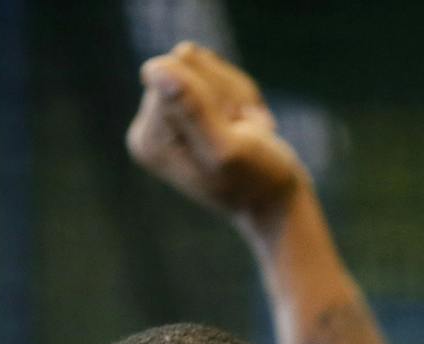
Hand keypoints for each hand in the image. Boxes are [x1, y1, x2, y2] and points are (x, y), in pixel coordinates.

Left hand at [127, 42, 308, 233]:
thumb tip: (152, 69)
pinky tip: (247, 123)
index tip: (235, 140)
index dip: (216, 101)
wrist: (275, 200)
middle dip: (227, 97)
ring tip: (247, 133)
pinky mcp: (185, 103)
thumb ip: (192, 108)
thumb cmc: (256, 180)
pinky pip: (214, 68)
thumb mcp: (226, 148)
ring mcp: (165, 115)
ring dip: (237, 96)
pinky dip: (241, 93)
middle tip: (245, 137)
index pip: (175, 78)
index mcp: (150, 141)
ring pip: (203, 64)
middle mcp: (148, 126)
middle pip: (185, 66)